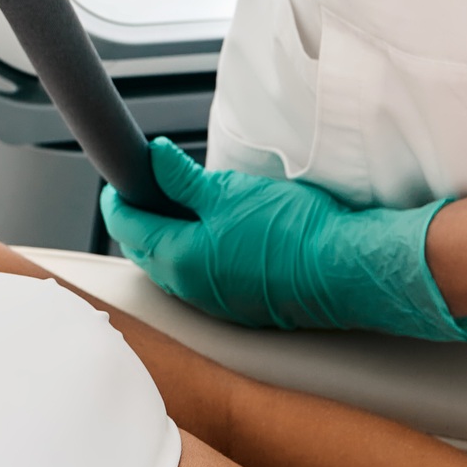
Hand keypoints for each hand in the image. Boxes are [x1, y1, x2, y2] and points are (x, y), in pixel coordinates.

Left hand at [100, 138, 466, 342]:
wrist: (347, 268)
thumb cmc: (292, 231)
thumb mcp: (229, 191)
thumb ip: (183, 179)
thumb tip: (154, 160)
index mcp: (178, 260)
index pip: (128, 226)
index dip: (119, 197)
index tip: (121, 177)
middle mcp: (191, 290)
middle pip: (147, 250)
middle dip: (141, 219)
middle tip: (148, 188)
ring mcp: (217, 303)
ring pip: (176, 267)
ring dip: (170, 238)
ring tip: (182, 206)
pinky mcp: (243, 306)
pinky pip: (205, 279)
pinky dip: (198, 254)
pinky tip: (216, 234)